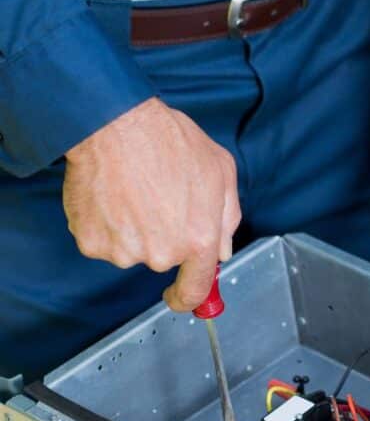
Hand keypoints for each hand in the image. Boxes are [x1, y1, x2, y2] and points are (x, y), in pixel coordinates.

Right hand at [63, 97, 241, 311]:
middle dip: (162, 235)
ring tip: (133, 190)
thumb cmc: (168, 141)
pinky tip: (111, 195)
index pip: (196, 289)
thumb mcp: (221, 172)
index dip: (189, 297)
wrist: (114, 124)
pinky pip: (103, 240)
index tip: (180, 296)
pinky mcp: (92, 242)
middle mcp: (162, 253)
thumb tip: (221, 250)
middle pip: (162, 259)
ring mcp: (124, 251)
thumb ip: (227, 218)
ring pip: (131, 249)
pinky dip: (104, 223)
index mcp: (198, 240)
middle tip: (156, 197)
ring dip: (132, 228)